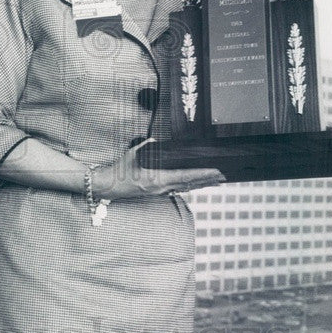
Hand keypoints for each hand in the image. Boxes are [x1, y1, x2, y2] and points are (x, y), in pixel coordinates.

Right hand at [94, 139, 225, 199]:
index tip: (215, 171)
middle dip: (207, 180)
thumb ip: (147, 146)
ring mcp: (160, 192)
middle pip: (190, 184)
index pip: (185, 176)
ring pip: (186, 187)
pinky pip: (178, 188)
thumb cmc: (119, 171)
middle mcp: (161, 188)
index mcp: (157, 179)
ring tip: (216, 180)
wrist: (108, 186)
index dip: (202, 174)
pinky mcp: (157, 192)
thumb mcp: (132, 154)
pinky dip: (190, 185)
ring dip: (201, 184)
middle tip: (223, 175)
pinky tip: (196, 183)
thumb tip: (156, 140)